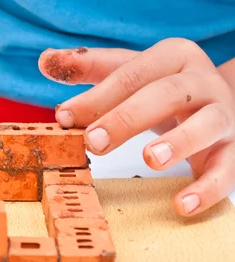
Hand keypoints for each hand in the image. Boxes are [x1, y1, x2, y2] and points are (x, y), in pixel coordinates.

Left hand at [39, 38, 234, 216]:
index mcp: (172, 57)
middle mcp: (201, 82)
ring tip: (149, 159)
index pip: (131, 73)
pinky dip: (207, 188)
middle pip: (166, 95)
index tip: (63, 117)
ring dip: (178, 142)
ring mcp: (222, 115)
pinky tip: (182, 204)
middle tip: (94, 142)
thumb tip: (44, 60)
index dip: (96, 96)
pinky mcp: (233, 149)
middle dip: (126, 118)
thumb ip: (87, 67)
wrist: (219, 101)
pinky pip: (227, 169)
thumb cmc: (160, 87)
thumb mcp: (127, 71)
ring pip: (206, 125)